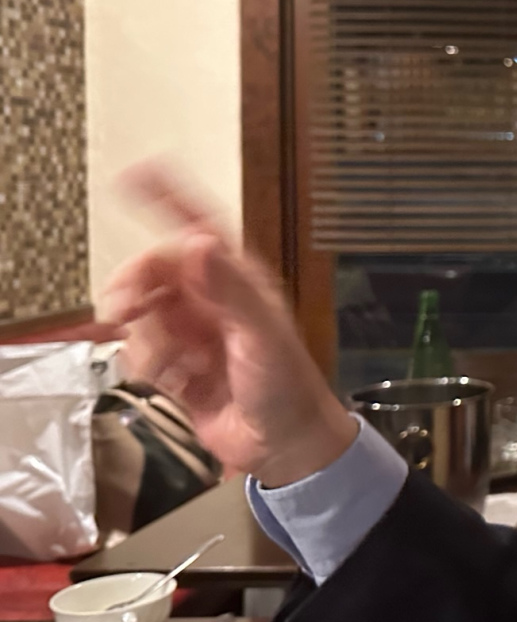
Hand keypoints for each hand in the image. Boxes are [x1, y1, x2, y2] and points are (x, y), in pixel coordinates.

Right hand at [99, 163, 355, 486]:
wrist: (284, 446)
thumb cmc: (288, 386)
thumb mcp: (261, 335)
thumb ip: (228, 291)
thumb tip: (199, 244)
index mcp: (238, 281)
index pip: (200, 226)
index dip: (168, 198)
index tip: (134, 176)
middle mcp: (211, 299)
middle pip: (152, 272)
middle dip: (133, 288)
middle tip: (124, 308)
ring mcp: (191, 331)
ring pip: (140, 316)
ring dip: (148, 342)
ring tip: (180, 366)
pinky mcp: (174, 364)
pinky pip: (139, 352)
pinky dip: (148, 367)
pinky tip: (178, 383)